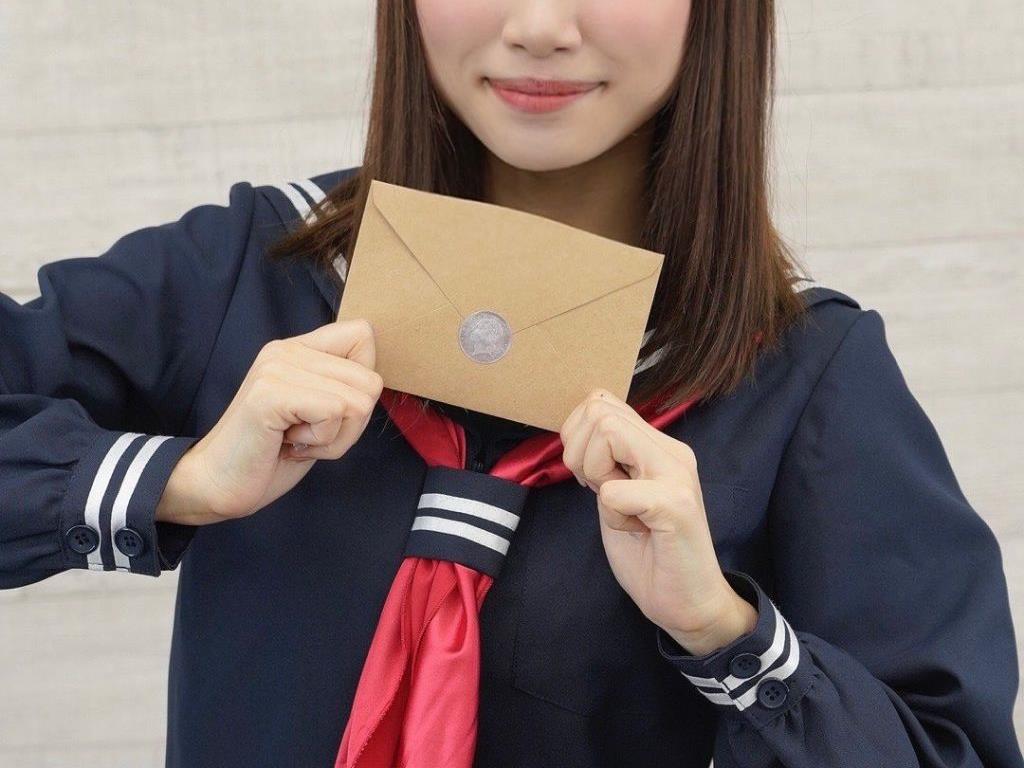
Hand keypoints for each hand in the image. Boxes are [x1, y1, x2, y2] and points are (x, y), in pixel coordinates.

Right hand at [156, 319, 383, 524]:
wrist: (217, 483)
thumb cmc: (270, 454)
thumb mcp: (316, 414)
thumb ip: (341, 388)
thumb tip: (375, 381)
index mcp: (298, 349)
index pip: (362, 335)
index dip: (362, 383)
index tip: (328, 411)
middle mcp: (286, 350)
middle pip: (370, 381)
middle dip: (351, 424)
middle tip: (309, 435)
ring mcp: (277, 369)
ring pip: (358, 402)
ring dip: (336, 437)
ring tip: (298, 439)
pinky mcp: (271, 394)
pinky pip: (335, 412)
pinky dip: (323, 441)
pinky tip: (290, 443)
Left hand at [559, 388, 756, 655]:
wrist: (689, 603)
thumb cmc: (650, 553)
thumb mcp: (618, 495)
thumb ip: (606, 461)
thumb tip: (577, 429)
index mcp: (658, 445)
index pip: (601, 402)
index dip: (578, 436)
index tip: (592, 477)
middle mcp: (671, 451)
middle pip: (599, 411)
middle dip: (581, 454)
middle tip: (601, 492)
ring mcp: (676, 474)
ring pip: (605, 434)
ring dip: (597, 477)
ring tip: (622, 509)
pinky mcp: (674, 504)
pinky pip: (612, 491)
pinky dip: (611, 515)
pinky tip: (636, 530)